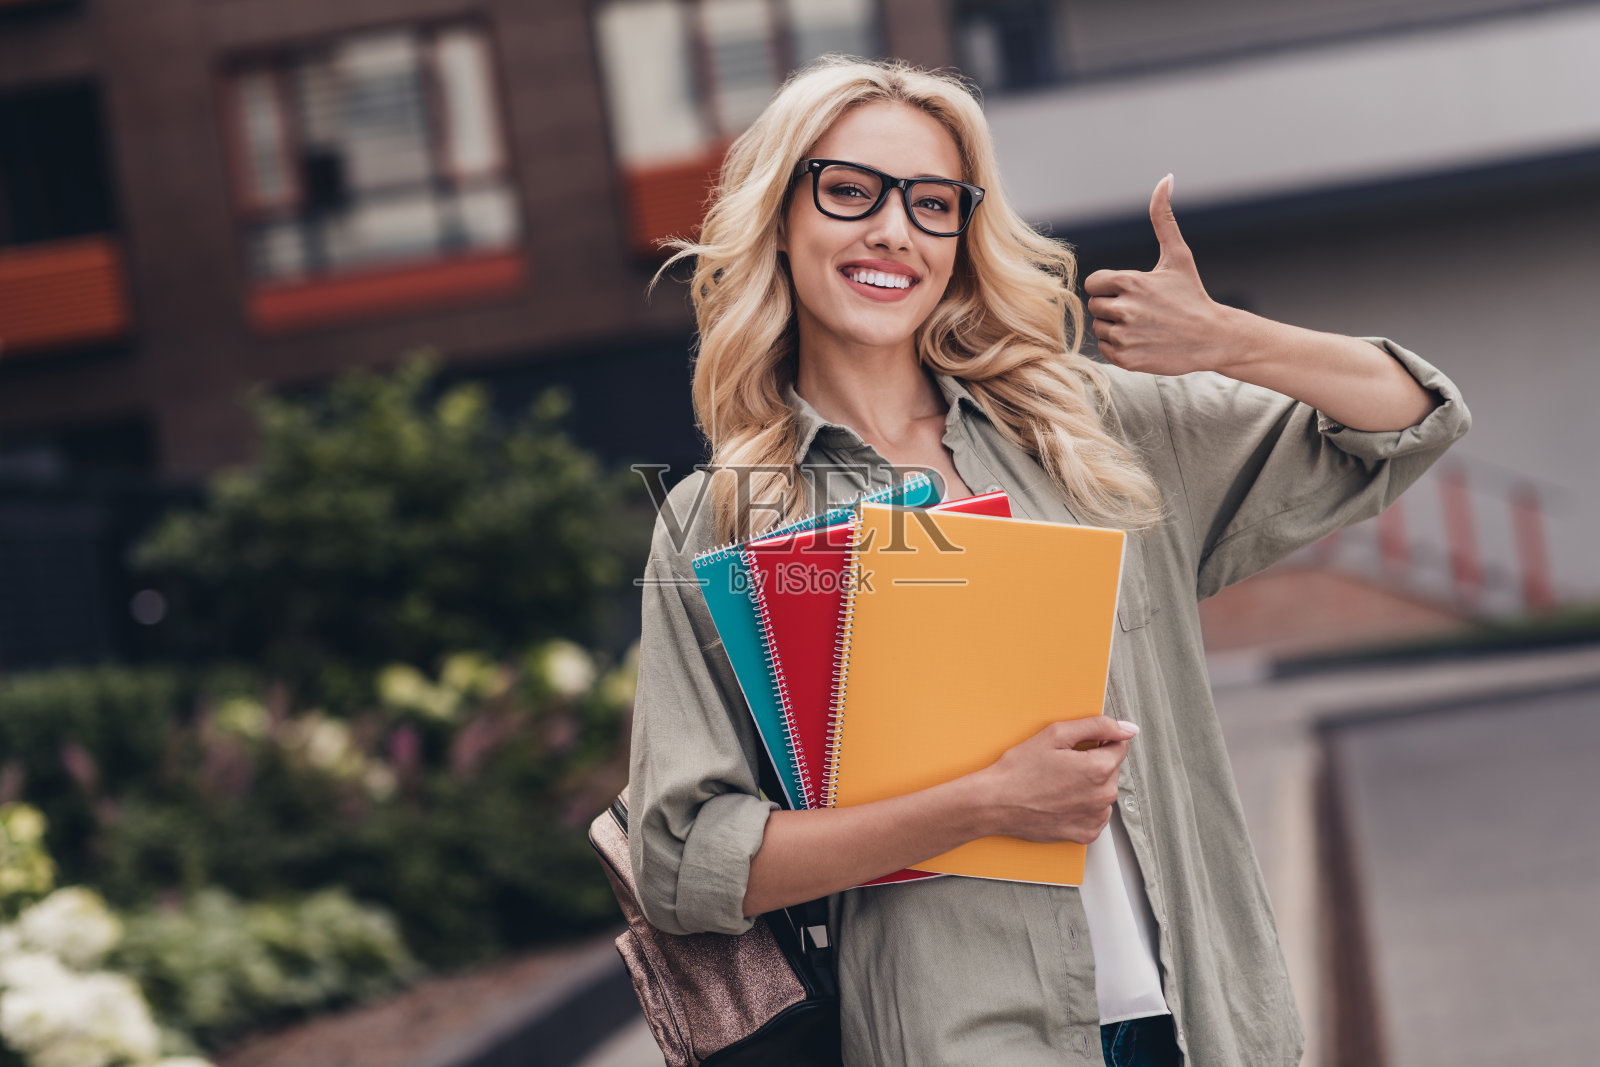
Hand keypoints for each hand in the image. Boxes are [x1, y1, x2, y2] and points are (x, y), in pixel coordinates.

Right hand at [975, 716, 1138, 843]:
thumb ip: (1098, 726)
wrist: (996, 803)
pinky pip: (1096, 814)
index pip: (1120, 746)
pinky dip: (1083, 806)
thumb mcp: (1056, 734)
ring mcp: (1095, 818)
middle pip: (1112, 769)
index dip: (1098, 741)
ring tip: (1058, 784)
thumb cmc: (1020, 769)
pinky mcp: (1086, 834)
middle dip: (1093, 763)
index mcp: (1100, 769)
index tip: (1077, 747)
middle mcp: (1104, 796)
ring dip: (1088, 785)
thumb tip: (1128, 728)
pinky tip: (1060, 800)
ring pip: (1104, 792)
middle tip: (1061, 765)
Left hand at [1084, 174, 1237, 375]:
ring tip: (1143, 326)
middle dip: (1113, 307)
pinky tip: (1142, 341)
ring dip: (1115, 328)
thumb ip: (1163, 218)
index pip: (1094, 283)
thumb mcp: (1178, 255)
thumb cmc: (1192, 295)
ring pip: (1099, 329)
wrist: (1213, 337)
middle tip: (1141, 310)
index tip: (1131, 291)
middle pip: (1095, 306)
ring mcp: (1125, 335)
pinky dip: (1119, 347)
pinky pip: (1106, 350)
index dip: (1109, 286)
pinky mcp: (1127, 359)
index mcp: (1130, 281)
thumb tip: (1165, 179)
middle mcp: (1125, 309)